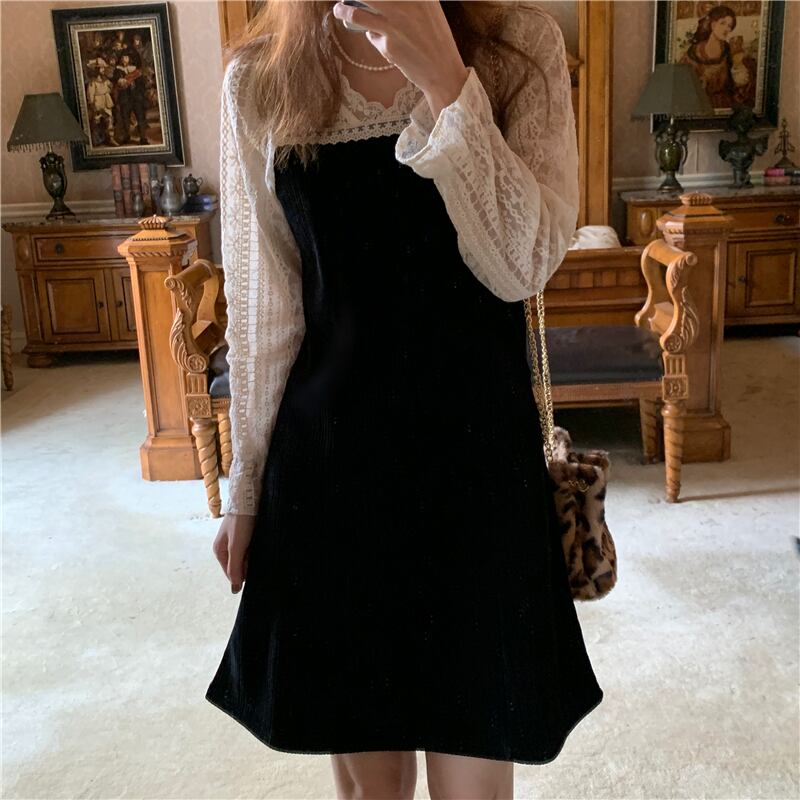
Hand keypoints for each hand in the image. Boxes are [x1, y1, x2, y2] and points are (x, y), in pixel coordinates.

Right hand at [212, 512, 255, 592]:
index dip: (242, 574)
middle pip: (239, 566)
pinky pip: (252, 549)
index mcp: (219, 550)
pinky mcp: (246, 535)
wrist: (249, 498)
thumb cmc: (241, 522)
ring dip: (254, 556)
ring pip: (247, 558)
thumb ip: (235, 567)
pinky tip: (260, 543)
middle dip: (248, 564)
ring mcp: (236, 541)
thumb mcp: (236, 546)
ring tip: (257, 545)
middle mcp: (226, 547)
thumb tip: (234, 589)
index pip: (231, 573)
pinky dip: (257, 549)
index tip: (252, 567)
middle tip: (255, 553)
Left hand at [331, 0, 468, 116]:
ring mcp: (394, 25)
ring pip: (357, 13)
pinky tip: (384, 40)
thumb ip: (409, 0)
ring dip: (343, 10)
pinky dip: (373, 35)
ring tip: (339, 9)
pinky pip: (372, 35)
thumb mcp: (428, 7)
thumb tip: (381, 1)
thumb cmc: (435, 36)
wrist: (442, 69)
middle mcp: (404, 5)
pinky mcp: (388, 45)